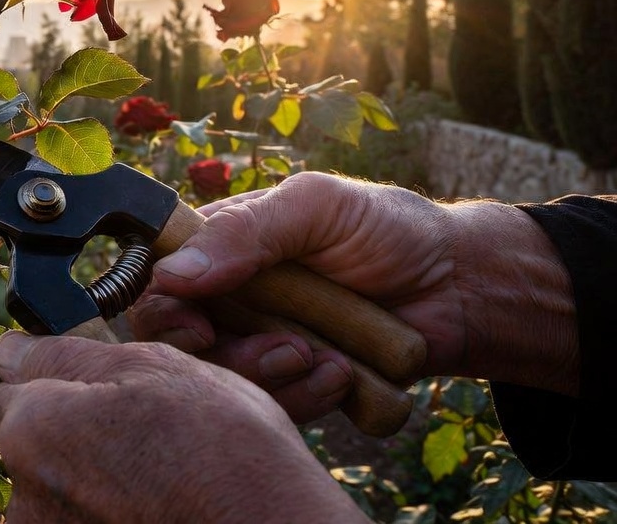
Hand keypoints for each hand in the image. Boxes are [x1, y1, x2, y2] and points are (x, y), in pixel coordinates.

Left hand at [0, 331, 367, 523]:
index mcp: (31, 430)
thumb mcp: (152, 369)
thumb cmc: (221, 448)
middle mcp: (26, 497)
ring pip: (60, 495)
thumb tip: (12, 350)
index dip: (57, 385)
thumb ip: (66, 356)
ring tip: (160, 484)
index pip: (11, 394)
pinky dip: (111, 515)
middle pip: (34, 450)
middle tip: (145, 441)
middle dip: (76, 440)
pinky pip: (83, 522)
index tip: (102, 393)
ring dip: (95, 485)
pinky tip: (155, 513)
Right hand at [129, 171, 576, 422]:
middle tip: (286, 349)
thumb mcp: (317, 207)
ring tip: (327, 359)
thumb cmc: (389, 229)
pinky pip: (278, 414)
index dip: (168, 314)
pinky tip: (345, 375)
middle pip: (185, 350)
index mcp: (220, 250)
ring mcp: (262, 348)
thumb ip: (245, 232)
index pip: (159, 288)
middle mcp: (231, 302)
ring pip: (230, 389)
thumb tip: (172, 273)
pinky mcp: (297, 387)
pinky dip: (310, 401)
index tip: (199, 327)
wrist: (463, 286)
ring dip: (277, 381)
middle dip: (230, 359)